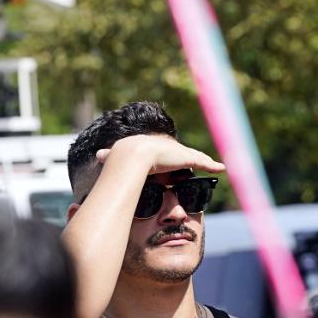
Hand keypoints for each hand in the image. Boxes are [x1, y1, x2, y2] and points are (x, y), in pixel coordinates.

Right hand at [97, 134, 224, 175]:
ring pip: (196, 157)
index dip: (173, 156)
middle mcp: (169, 148)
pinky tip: (221, 169)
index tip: (177, 159)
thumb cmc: (123, 156)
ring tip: (216, 166)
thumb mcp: (117, 156)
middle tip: (204, 162)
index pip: (168, 153)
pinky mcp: (187, 157)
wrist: (132, 153)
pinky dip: (212, 166)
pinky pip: (203, 162)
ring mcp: (178, 153)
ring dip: (206, 162)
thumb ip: (109, 156)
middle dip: (193, 157)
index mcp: (155, 148)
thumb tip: (96, 155)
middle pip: (184, 154)